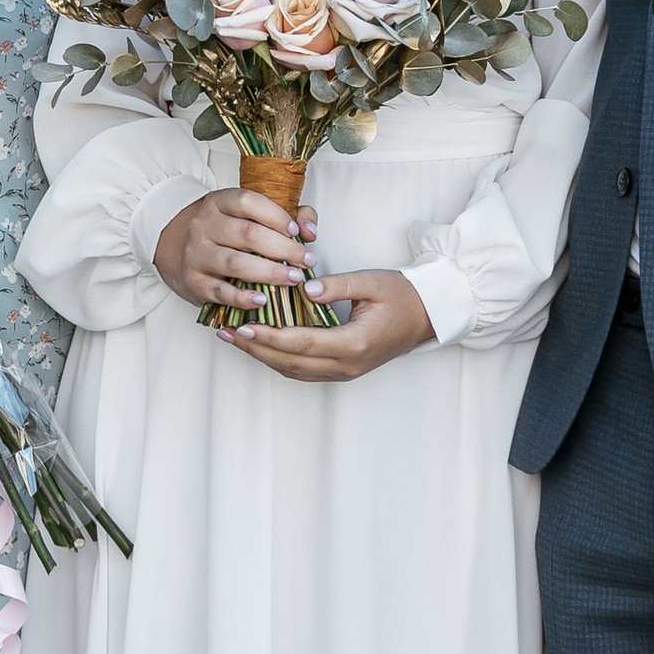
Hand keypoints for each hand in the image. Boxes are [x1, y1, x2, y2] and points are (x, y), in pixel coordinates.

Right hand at [152, 188, 313, 309]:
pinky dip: (243, 298)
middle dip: (283, 249)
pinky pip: (220, 291)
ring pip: (235, 263)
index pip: (248, 202)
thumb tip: (309, 229)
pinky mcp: (193, 281)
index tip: (297, 231)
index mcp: (219, 202)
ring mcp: (196, 254)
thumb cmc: (229, 235)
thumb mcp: (253, 216)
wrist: (184, 253)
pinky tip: (263, 300)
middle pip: (247, 234)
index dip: (276, 216)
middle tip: (307, 261)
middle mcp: (204, 225)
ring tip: (293, 279)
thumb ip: (288, 216)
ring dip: (269, 273)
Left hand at [226, 269, 434, 381]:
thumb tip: (305, 288)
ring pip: (294, 370)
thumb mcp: (372, 282)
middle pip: (291, 363)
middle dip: (255, 349)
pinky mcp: (343, 370)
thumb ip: (337, 285)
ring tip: (235, 338)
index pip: (302, 343)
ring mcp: (345, 371)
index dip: (268, 336)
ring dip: (263, 356)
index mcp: (355, 343)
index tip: (241, 326)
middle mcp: (347, 364)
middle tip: (226, 332)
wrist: (427, 315)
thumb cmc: (403, 295)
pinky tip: (261, 344)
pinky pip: (304, 370)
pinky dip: (279, 358)